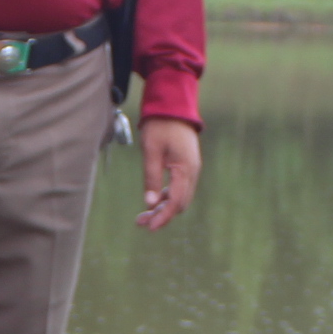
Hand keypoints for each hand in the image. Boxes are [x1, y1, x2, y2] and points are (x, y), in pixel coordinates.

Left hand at [135, 115, 200, 230]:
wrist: (173, 106)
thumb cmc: (160, 125)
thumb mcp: (151, 151)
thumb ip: (151, 177)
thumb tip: (149, 203)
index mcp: (185, 169)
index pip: (176, 201)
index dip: (163, 216)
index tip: (150, 227)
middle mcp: (192, 172)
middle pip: (180, 203)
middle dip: (162, 215)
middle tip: (141, 221)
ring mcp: (191, 169)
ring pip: (180, 197)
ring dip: (164, 207)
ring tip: (143, 214)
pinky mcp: (187, 166)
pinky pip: (179, 188)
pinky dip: (167, 197)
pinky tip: (153, 199)